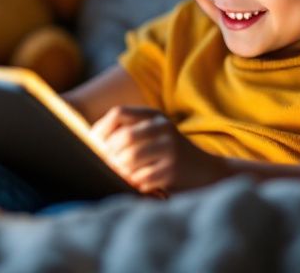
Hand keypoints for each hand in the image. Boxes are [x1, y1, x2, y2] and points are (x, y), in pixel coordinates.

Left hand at [90, 106, 227, 193]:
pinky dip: (134, 184)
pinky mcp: (173, 169)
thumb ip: (129, 134)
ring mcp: (169, 148)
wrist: (208, 172)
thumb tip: (91, 144)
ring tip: (120, 176)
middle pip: (122, 138)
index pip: (118, 113)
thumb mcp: (154, 136)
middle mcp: (162, 127)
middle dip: (108, 155)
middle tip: (105, 166)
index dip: (100, 128)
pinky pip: (141, 178)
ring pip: (129, 159)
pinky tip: (137, 185)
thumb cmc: (171, 156)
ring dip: (120, 171)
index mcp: (154, 116)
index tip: (91, 144)